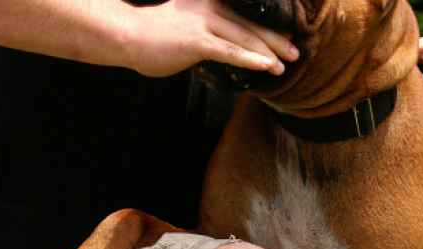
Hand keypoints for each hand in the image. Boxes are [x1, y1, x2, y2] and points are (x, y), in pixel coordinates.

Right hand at [124, 0, 298, 77]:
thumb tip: (221, 46)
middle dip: (276, 39)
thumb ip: (206, 32)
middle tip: (295, 51)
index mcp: (210, 2)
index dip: (268, 26)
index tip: (286, 37)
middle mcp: (210, 7)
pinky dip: (252, 60)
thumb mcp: (185, 25)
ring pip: (245, 38)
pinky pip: (231, 52)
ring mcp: (204, 23)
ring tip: (286, 64)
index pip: (246, 14)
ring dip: (269, 52)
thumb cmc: (153, 36)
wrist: (126, 35)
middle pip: (251, 24)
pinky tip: (267, 67)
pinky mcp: (197, 42)